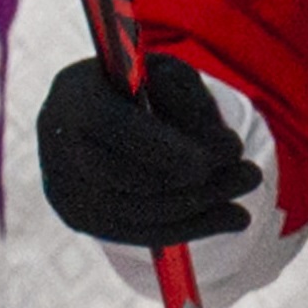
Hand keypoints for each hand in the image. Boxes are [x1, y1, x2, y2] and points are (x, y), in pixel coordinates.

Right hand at [33, 56, 259, 247]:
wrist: (95, 111)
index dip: (170, 148)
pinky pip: (135, 233)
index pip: (118, 129)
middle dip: (197, 184)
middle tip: (252, 175)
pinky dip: (188, 229)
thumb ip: (193, 102)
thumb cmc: (139, 86)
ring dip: (200, 211)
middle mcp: (55, 144)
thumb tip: (224, 150)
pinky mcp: (76, 215)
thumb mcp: (167, 74)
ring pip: (137, 212)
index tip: (225, 154)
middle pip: (128, 178)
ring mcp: (61, 186)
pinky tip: (228, 220)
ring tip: (246, 201)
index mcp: (73, 95)